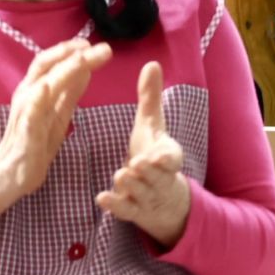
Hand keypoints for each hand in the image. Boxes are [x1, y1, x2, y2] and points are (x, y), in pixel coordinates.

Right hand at [0, 39, 112, 229]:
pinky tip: (45, 86)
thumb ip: (70, 91)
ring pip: (41, 84)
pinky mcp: (25, 133)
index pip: (53, 62)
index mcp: (37, 90)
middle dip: (73, 54)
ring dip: (61, 69)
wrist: (11, 173)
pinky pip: (30, 113)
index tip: (96, 44)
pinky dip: (37, 98)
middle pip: (47, 65)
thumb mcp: (58, 113)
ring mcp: (24, 112)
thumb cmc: (35, 142)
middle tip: (101, 48)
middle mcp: (27, 95)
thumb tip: (87, 68)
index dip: (73, 50)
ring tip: (80, 58)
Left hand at [96, 61, 190, 247]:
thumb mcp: (153, 126)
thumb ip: (150, 98)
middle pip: (154, 176)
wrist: (166, 200)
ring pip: (139, 192)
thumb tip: (152, 63)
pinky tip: (102, 198)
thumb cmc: (154, 155)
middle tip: (136, 165)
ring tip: (122, 175)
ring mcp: (147, 196)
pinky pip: (125, 210)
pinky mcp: (134, 211)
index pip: (172, 159)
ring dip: (130, 185)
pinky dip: (116, 205)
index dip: (166, 159)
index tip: (157, 156)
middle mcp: (159, 178)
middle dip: (146, 171)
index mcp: (167, 157)